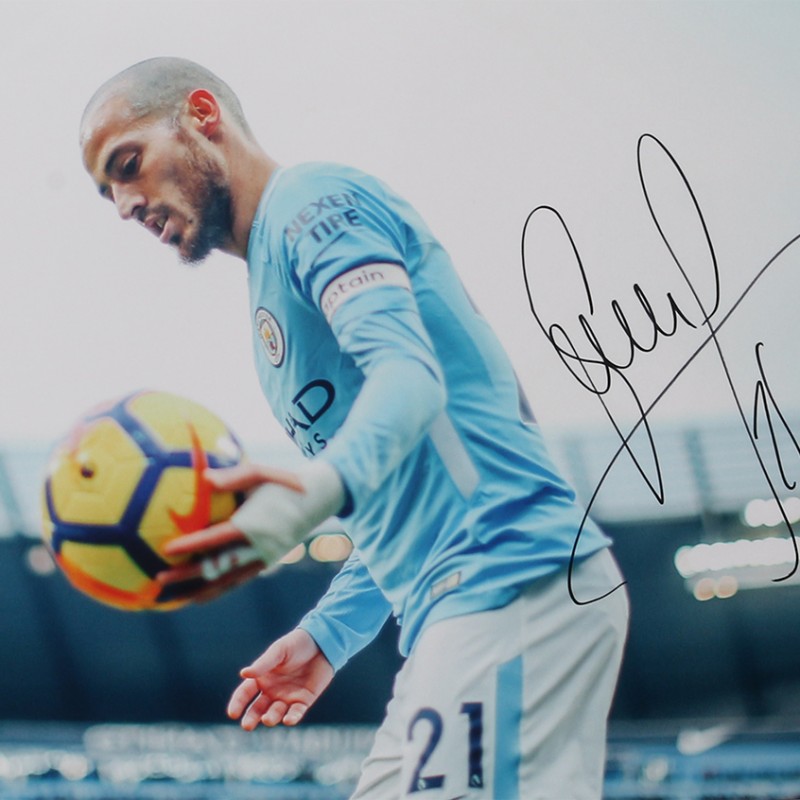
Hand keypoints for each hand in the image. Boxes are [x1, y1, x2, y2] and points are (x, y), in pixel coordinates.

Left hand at [156, 463, 305, 599]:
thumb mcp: (262, 473)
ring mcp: (263, 559)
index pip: (217, 539)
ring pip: (227, 581)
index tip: (167, 549)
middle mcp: (258, 547)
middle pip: (217, 566)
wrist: (316, 500)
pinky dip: (218, 590)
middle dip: (187, 575)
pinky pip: (238, 581)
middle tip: (160, 579)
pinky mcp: (266, 564)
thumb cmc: (285, 482)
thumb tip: (204, 478)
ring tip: (172, 599)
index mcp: (254, 525)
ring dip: (199, 590)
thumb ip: (234, 477)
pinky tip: (199, 596)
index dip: (192, 545)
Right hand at [227, 628, 334, 728]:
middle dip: (252, 717)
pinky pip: (296, 713)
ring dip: (271, 718)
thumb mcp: (279, 651)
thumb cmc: (297, 644)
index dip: (238, 703)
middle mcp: (272, 690)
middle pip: (258, 708)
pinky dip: (292, 718)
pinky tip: (288, 720)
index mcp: (262, 677)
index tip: (233, 714)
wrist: (322, 643)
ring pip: (275, 712)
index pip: (245, 693)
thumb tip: (243, 674)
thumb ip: (263, 664)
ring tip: (267, 719)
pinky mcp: (304, 700)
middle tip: (247, 726)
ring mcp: (287, 697)